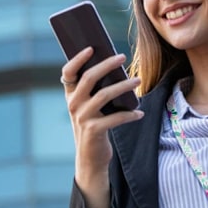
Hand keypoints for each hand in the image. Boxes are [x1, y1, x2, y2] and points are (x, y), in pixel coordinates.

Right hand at [61, 47, 142, 207]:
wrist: (90, 159)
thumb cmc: (95, 128)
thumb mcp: (92, 109)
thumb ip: (97, 92)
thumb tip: (116, 68)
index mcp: (71, 97)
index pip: (68, 73)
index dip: (77, 59)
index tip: (92, 47)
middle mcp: (73, 105)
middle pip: (89, 78)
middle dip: (106, 65)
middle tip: (122, 57)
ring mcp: (82, 118)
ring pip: (104, 95)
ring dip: (123, 86)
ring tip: (138, 80)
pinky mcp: (93, 131)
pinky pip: (115, 118)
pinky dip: (130, 114)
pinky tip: (140, 112)